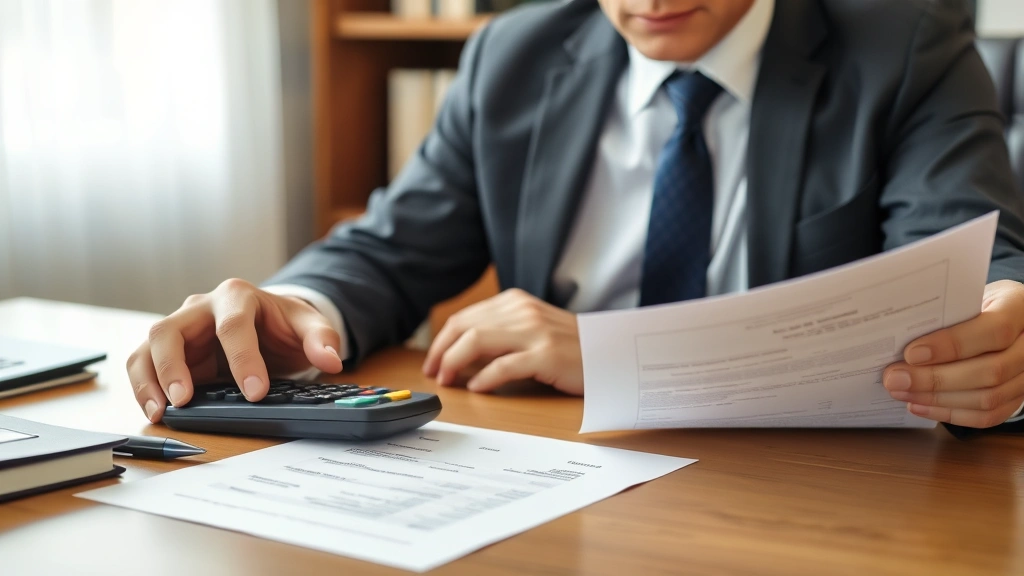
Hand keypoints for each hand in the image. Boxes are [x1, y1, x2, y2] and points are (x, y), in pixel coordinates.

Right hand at [127, 279, 342, 422]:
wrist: (268, 324)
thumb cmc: (282, 324)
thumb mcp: (308, 326)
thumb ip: (322, 339)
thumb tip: (333, 360)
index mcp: (237, 296)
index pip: (233, 326)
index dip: (243, 360)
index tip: (255, 391)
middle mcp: (200, 308)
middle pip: (171, 330)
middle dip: (174, 366)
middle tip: (185, 399)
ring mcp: (180, 328)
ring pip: (148, 346)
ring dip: (148, 379)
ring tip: (160, 412)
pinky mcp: (167, 350)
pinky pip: (142, 363)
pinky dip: (142, 387)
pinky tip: (156, 412)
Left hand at [422, 288, 583, 394]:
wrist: (611, 353)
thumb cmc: (570, 347)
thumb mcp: (532, 328)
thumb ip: (501, 332)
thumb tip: (461, 351)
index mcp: (515, 302)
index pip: (465, 317)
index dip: (442, 340)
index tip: (433, 360)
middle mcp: (522, 311)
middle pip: (464, 327)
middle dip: (441, 352)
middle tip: (434, 373)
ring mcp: (535, 332)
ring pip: (476, 342)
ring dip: (454, 363)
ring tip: (449, 380)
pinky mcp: (546, 355)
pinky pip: (503, 366)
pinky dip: (484, 378)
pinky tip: (477, 388)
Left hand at [883, 280, 1023, 427]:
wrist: (1004, 319)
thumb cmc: (975, 304)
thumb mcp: (965, 297)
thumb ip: (944, 315)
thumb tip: (897, 339)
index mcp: (1020, 308)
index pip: (995, 330)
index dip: (953, 344)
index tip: (911, 353)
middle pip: (991, 371)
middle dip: (935, 379)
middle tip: (894, 378)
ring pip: (988, 398)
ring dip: (937, 399)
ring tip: (900, 392)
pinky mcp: (1018, 398)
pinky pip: (987, 416)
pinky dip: (949, 413)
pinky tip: (918, 405)